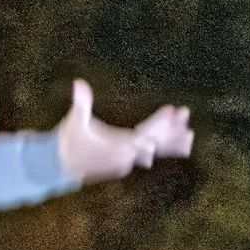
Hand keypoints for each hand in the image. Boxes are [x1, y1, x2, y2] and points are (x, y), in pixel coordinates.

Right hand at [54, 79, 192, 181]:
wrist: (59, 167)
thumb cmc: (68, 142)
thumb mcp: (75, 121)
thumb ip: (80, 103)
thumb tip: (78, 82)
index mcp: (117, 146)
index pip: (145, 133)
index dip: (160, 122)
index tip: (173, 110)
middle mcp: (125, 157)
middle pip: (155, 144)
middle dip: (172, 131)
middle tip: (187, 114)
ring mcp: (126, 161)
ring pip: (154, 152)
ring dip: (171, 141)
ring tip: (190, 134)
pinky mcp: (124, 163)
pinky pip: (148, 154)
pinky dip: (161, 147)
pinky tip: (173, 142)